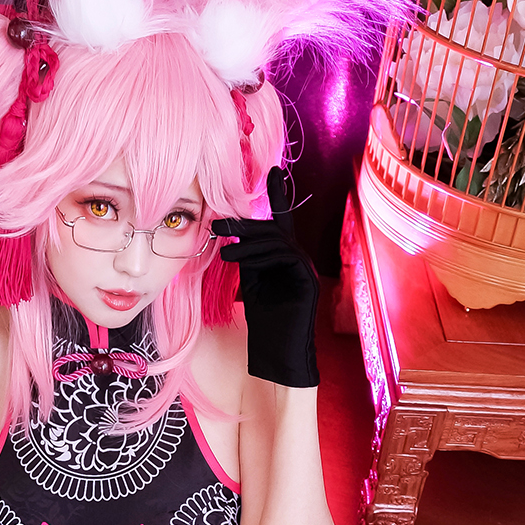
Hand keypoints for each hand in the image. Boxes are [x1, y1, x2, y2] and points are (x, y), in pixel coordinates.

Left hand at [211, 165, 318, 388]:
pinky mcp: (308, 282)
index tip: (272, 168)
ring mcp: (305, 269)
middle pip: (274, 228)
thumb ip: (247, 256)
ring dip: (247, 243)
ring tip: (222, 251)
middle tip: (216, 223)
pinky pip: (285, 257)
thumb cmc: (263, 322)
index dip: (278, 194)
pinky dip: (261, 257)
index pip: (280, 221)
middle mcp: (298, 258)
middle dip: (244, 224)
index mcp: (284, 256)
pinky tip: (241, 262)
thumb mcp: (250, 281)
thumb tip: (232, 232)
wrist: (278, 355)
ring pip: (277, 241)